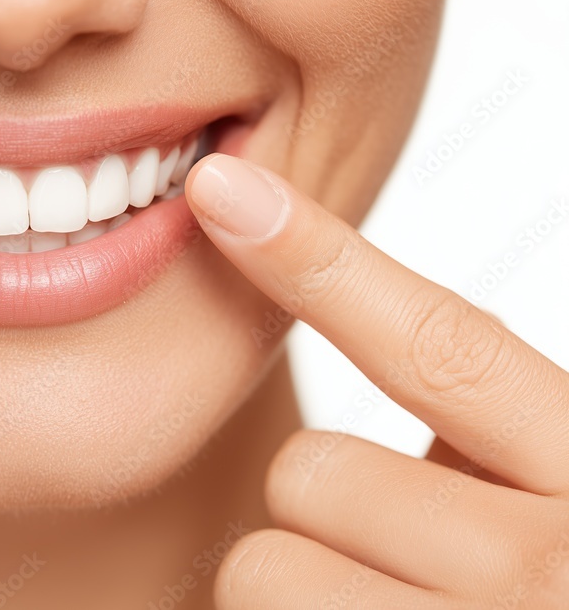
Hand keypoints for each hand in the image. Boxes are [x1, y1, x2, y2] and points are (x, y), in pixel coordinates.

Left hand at [185, 153, 568, 608]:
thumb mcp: (563, 495)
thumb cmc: (554, 581)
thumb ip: (489, 439)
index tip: (220, 186)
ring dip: (305, 588)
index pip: (441, 347)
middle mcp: (551, 572)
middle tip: (408, 560)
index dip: (320, 259)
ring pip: (261, 569)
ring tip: (391, 609)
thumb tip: (337, 356)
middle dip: (337, 514)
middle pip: (311, 475)